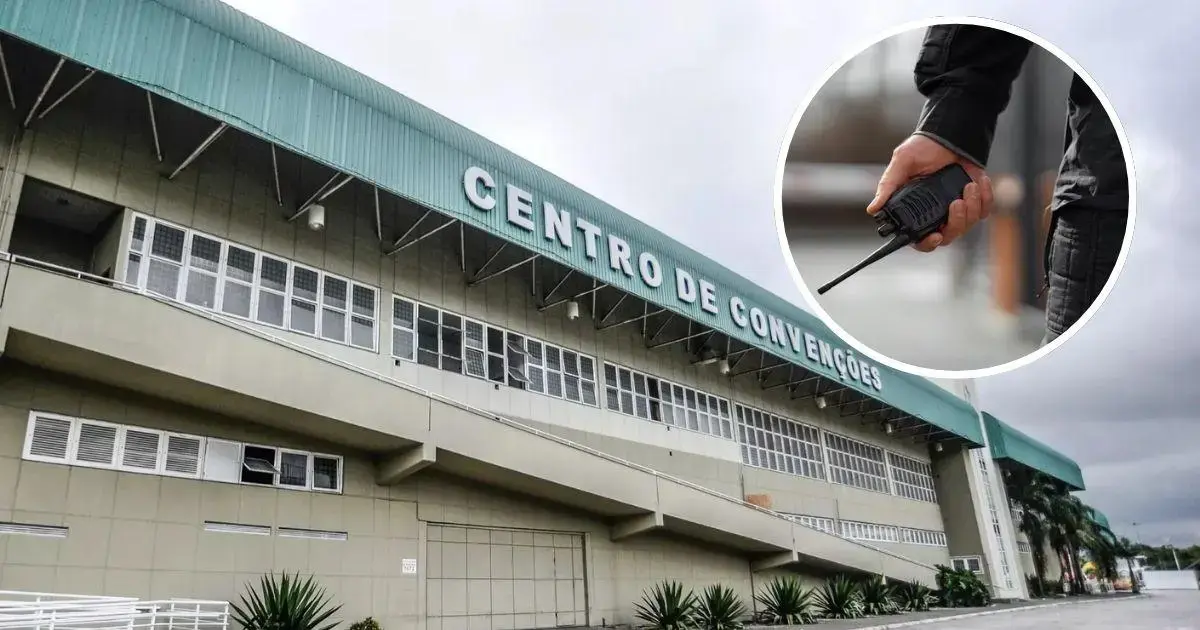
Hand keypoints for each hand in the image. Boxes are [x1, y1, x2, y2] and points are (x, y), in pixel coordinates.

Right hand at [867, 134, 993, 251]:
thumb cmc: (923, 148)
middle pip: (948, 236)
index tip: (936, 236)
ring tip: (969, 186)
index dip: (927, 243)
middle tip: (956, 203)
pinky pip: (984, 211)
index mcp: (915, 210)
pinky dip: (985, 197)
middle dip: (956, 222)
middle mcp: (935, 214)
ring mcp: (956, 209)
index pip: (919, 238)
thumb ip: (888, 186)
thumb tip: (873, 208)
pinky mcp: (974, 201)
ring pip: (968, 224)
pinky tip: (978, 182)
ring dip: (972, 206)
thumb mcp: (902, 163)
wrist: (950, 135)